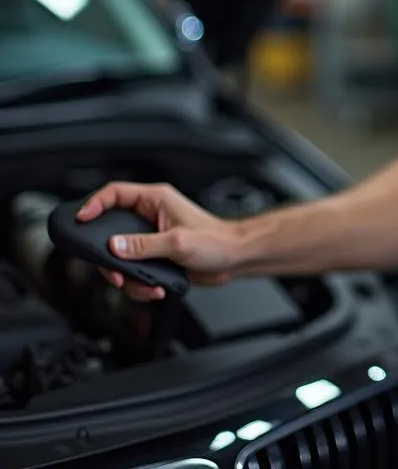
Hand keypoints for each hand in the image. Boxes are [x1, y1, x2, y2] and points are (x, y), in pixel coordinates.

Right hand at [76, 182, 240, 301]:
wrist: (233, 259)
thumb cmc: (216, 240)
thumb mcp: (177, 243)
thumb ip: (143, 245)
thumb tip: (114, 247)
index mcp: (156, 200)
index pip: (115, 193)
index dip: (94, 203)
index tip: (81, 219)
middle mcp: (151, 216)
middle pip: (111, 230)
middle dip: (110, 257)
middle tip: (114, 271)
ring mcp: (152, 237)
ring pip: (121, 256)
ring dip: (129, 276)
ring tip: (145, 284)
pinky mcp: (155, 256)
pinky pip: (135, 270)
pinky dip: (141, 283)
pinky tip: (157, 287)